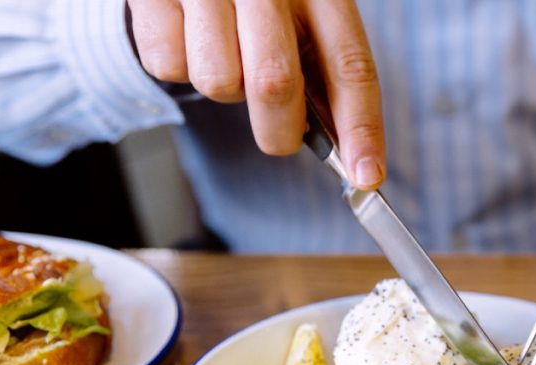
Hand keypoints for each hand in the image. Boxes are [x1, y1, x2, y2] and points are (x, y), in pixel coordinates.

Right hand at [127, 0, 385, 189]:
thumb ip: (321, 72)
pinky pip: (170, 66)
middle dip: (279, 128)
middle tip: (279, 134)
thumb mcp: (300, 18)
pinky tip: (187, 34)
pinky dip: (178, 66)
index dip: (360, 128)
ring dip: (224, 87)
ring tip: (225, 52)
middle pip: (276, 84)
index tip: (365, 176)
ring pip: (218, 82)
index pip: (349, 66)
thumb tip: (347, 151)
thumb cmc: (257, 1)